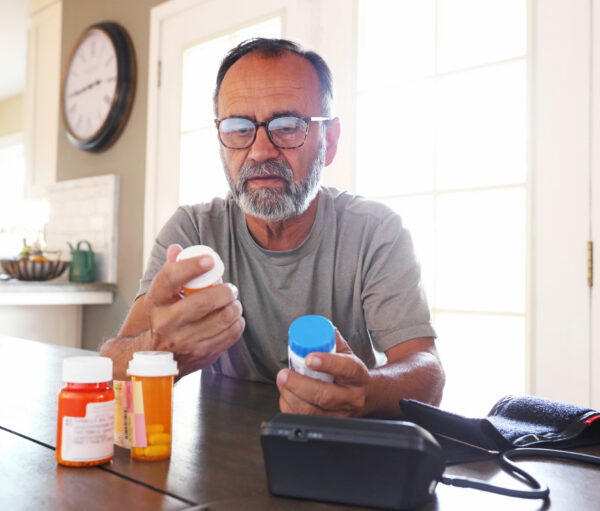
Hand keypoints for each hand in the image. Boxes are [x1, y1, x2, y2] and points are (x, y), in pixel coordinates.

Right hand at [144, 244, 244, 374]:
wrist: (159, 356)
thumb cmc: (165, 316)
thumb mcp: (162, 295)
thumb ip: (172, 269)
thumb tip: (177, 248)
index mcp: (156, 302)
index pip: (170, 278)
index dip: (192, 266)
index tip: (209, 260)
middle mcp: (166, 323)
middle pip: (204, 302)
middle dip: (225, 292)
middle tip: (231, 289)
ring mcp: (184, 341)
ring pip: (222, 319)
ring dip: (235, 307)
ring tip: (233, 303)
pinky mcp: (201, 354)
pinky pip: (230, 335)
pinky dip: (237, 323)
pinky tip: (234, 318)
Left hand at [276, 329, 369, 416]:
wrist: (362, 395)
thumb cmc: (348, 372)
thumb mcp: (345, 352)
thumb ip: (331, 338)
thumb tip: (316, 326)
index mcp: (358, 375)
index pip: (347, 368)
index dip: (328, 363)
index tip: (309, 358)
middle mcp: (352, 397)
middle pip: (325, 395)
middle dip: (300, 385)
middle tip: (284, 374)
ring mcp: (340, 414)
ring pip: (312, 411)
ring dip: (291, 396)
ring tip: (282, 382)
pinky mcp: (327, 425)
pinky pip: (304, 420)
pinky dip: (290, 407)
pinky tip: (286, 395)